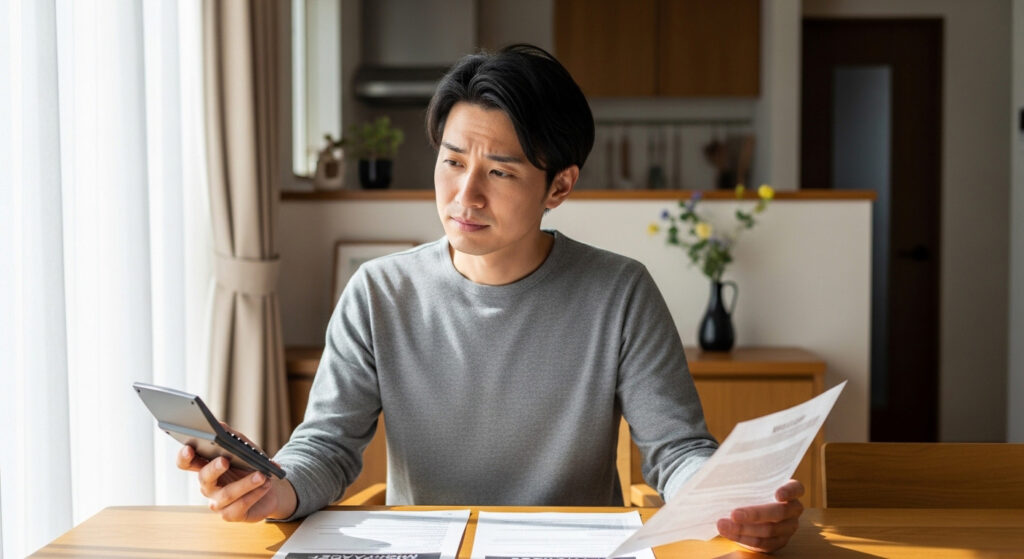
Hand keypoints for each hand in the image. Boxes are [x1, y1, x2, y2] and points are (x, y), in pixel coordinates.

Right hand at [176, 424, 296, 522]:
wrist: (271, 487)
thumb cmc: (251, 465)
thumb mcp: (244, 447)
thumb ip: (231, 436)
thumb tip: (219, 425)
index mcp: (205, 466)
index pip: (187, 462)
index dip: (184, 457)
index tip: (189, 448)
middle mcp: (208, 486)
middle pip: (204, 478)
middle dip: (214, 468)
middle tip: (225, 460)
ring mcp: (217, 502)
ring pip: (226, 494)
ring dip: (245, 483)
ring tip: (261, 475)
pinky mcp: (231, 515)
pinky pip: (240, 506)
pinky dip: (254, 494)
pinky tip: (265, 485)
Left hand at [716, 479, 803, 552]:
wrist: (753, 510)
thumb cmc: (753, 490)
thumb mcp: (753, 483)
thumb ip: (749, 482)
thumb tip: (726, 479)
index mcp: (792, 490)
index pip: (795, 489)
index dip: (788, 492)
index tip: (778, 495)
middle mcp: (793, 510)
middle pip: (779, 513)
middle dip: (755, 514)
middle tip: (734, 514)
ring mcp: (788, 528)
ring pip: (768, 531)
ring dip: (743, 529)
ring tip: (723, 525)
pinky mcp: (778, 542)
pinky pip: (762, 543)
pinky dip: (743, 538)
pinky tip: (728, 533)